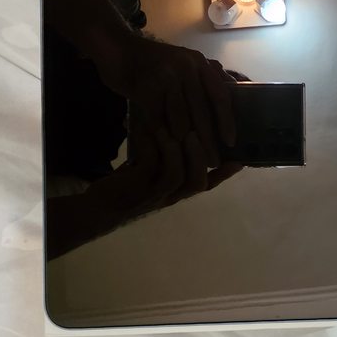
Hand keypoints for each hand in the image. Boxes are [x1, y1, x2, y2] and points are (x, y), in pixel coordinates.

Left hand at [85, 127, 241, 230]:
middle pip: (197, 182)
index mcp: (178, 192)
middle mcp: (170, 196)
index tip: (240, 159)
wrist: (97, 208)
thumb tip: (182, 132)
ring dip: (180, 150)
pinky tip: (149, 128)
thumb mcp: (152, 173)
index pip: (207, 185)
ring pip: (177, 175)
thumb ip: (168, 160)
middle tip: (199, 132)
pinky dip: (154, 146)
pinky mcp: (135, 188)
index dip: (224, 174)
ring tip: (179, 128)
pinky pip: (151, 166)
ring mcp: (153, 195)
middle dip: (201, 156)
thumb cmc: (126, 187)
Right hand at [95, 33, 235, 167]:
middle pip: (202, 111)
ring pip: (181, 119)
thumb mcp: (184, 62)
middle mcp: (186, 67)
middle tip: (213, 161)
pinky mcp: (145, 88)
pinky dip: (163, 137)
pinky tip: (167, 151)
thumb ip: (207, 75)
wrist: (116, 49)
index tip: (230, 142)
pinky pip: (159, 120)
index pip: (220, 95)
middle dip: (208, 140)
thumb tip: (234, 90)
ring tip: (191, 160)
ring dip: (186, 144)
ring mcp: (165, 77)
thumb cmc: (153, 61)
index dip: (226, 121)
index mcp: (199, 62)